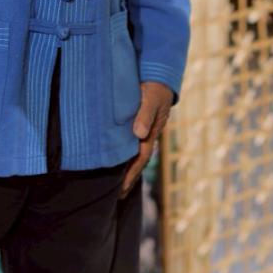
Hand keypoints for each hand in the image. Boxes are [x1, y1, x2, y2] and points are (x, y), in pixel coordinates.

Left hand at [121, 80, 173, 197]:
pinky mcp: (135, 125)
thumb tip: (139, 133)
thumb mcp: (151, 98)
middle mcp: (146, 135)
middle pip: (136, 161)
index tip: (121, 190)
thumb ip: (145, 114)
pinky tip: (112, 160)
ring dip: (124, 168)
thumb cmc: (155, 88)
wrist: (159, 75)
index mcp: (150, 133)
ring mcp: (141, 131)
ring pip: (131, 154)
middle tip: (116, 196)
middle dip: (127, 178)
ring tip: (114, 184)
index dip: (130, 175)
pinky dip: (121, 154)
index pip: (140, 159)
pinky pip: (127, 144)